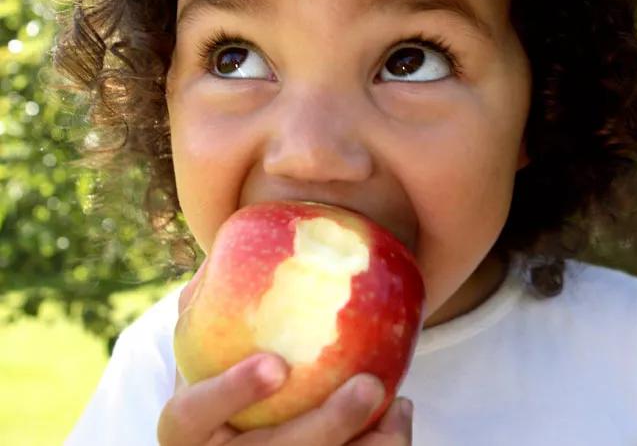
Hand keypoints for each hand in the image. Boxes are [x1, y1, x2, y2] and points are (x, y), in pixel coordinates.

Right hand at [157, 260, 413, 445]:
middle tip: (368, 386)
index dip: (234, 392)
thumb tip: (221, 256)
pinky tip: (399, 411)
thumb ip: (203, 308)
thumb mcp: (198, 349)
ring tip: (394, 400)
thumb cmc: (214, 375)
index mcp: (189, 428)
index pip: (196, 413)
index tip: (275, 364)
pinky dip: (383, 442)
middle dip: (329, 424)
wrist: (220, 430)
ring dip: (365, 441)